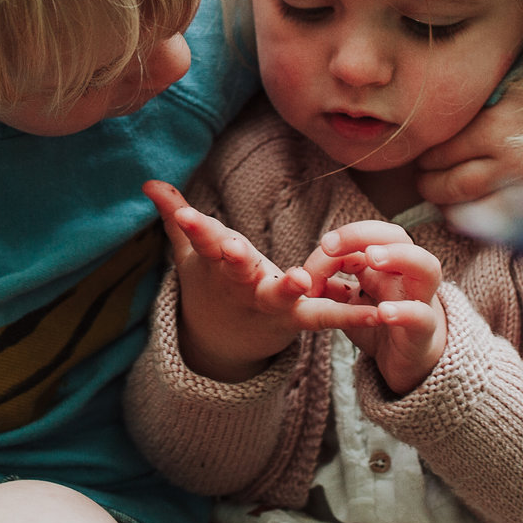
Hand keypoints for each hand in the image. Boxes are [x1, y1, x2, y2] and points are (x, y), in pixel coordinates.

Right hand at [144, 181, 377, 381]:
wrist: (225, 339)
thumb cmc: (213, 282)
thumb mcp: (192, 252)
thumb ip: (176, 217)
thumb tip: (147, 182)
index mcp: (216, 264)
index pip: (202, 240)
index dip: (193, 226)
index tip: (184, 214)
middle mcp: (240, 285)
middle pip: (236, 270)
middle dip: (235, 259)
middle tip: (233, 249)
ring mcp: (268, 304)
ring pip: (278, 296)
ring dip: (289, 288)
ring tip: (300, 280)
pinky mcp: (296, 320)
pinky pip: (324, 318)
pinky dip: (350, 313)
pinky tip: (375, 308)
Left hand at [300, 222, 447, 397]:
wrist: (408, 362)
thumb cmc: (380, 326)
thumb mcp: (349, 304)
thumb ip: (330, 288)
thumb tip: (300, 274)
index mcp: (385, 266)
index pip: (366, 237)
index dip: (337, 242)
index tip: (312, 261)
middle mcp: (405, 275)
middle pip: (396, 237)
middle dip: (363, 233)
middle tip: (329, 245)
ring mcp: (420, 299)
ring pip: (426, 266)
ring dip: (399, 256)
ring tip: (372, 258)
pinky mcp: (424, 330)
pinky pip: (422, 316)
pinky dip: (405, 311)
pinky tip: (384, 312)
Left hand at [413, 101, 522, 225]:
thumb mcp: (506, 91)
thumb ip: (473, 107)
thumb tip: (429, 117)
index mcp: (499, 128)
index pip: (445, 151)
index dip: (427, 156)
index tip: (422, 155)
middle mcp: (511, 162)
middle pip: (454, 184)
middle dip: (430, 184)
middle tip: (422, 178)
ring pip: (469, 208)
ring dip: (445, 205)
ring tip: (437, 193)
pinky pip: (493, 223)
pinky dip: (470, 222)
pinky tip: (458, 212)